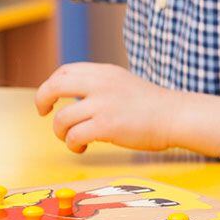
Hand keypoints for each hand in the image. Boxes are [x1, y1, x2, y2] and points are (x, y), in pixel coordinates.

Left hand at [34, 63, 219, 154]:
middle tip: (44, 113)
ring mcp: (103, 105)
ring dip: (60, 132)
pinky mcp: (106, 126)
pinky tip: (82, 148)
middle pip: (54, 86)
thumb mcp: (123, 83)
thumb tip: (72, 96)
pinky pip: (74, 136)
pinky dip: (73, 145)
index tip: (52, 99)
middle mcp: (101, 84)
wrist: (177, 116)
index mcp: (105, 73)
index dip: (51, 85)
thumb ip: (100, 85)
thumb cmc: (153, 106)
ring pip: (62, 119)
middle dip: (42, 100)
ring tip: (72, 138)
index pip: (65, 71)